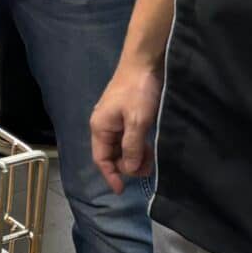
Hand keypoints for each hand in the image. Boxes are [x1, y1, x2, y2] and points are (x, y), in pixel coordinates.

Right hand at [90, 60, 160, 193]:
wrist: (145, 62)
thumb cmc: (138, 91)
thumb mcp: (137, 122)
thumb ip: (132, 148)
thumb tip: (129, 170)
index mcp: (100, 127)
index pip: (101, 159)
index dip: (111, 175)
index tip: (122, 191)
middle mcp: (104, 125)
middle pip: (112, 154)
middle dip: (127, 165)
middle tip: (147, 169)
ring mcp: (115, 119)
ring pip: (122, 146)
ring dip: (134, 156)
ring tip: (151, 158)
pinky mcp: (126, 114)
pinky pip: (129, 137)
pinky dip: (138, 145)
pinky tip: (149, 146)